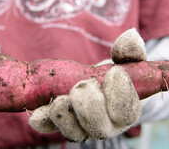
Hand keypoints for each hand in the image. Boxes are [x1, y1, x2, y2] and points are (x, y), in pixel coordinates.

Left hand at [29, 28, 145, 141]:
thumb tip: (131, 35)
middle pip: (100, 129)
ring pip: (74, 132)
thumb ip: (130, 51)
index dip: (122, 96)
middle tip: (83, 86)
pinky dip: (44, 120)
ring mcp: (79, 126)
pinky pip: (50, 127)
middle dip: (90, 108)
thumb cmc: (110, 74)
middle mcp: (103, 125)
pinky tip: (37, 113)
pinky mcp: (58, 122)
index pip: (127, 113)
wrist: (89, 81)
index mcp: (124, 111)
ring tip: (60, 99)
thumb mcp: (123, 60)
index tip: (114, 73)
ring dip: (66, 116)